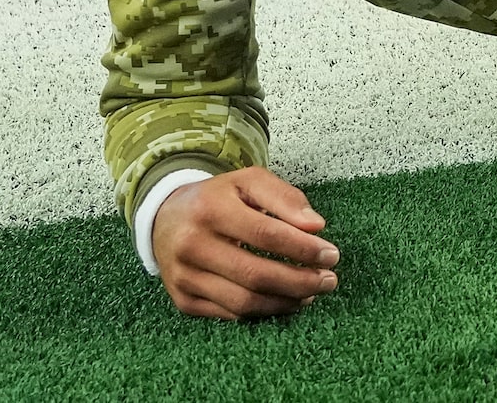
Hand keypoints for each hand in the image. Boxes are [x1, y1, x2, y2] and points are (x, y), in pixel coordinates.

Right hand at [152, 167, 338, 320]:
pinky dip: (262, 311)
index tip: (331, 255)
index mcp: (211, 210)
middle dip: (300, 281)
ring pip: (243, 302)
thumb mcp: (249, 181)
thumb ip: (285, 197)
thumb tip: (316, 226)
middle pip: (256, 275)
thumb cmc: (217, 198)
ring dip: (285, 302)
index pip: (266, 235)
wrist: (164, 218)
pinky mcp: (183, 300)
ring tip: (311, 293)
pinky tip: (284, 300)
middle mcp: (192, 246)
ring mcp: (184, 278)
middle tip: (329, 281)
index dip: (303, 248)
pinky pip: (229, 314)